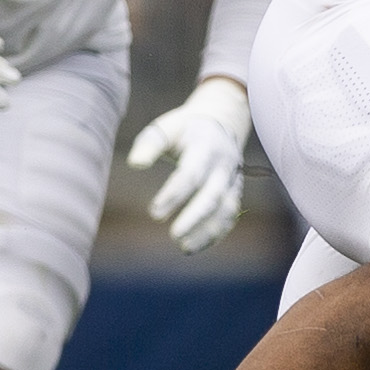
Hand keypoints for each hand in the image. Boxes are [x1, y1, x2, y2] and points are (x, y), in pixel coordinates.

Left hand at [128, 79, 249, 253]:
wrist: (221, 122)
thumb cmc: (184, 129)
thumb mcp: (166, 128)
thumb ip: (149, 145)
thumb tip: (135, 164)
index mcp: (205, 147)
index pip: (191, 174)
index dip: (174, 195)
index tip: (154, 213)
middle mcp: (222, 165)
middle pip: (212, 196)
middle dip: (194, 217)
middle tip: (174, 236)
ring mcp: (232, 180)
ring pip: (225, 210)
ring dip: (208, 231)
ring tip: (184, 248)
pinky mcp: (234, 192)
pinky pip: (230, 216)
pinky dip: (216, 233)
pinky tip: (196, 245)